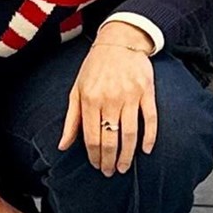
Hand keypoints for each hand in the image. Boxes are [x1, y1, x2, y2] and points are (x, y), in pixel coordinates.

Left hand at [57, 18, 159, 176]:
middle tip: (110, 172)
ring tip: (124, 167)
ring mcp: (130, 95)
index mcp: (90, 99)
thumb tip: (63, 146)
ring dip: (127, 155)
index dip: (94, 156)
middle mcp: (110, 99)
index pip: (92, 137)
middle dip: (110, 160)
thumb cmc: (95, 67)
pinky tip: (146, 150)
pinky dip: (149, 137)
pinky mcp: (146, 91)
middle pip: (110, 139)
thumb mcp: (77, 90)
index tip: (97, 166)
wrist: (120, 40)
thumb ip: (71, 120)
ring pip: (130, 134)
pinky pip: (150, 119)